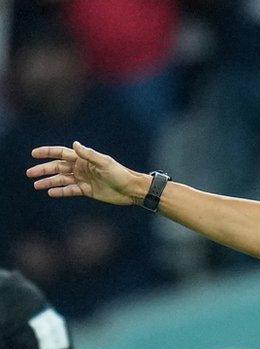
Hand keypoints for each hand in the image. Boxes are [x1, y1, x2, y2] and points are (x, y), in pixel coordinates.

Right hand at [26, 142, 145, 205]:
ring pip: (61, 179)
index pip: (62, 153)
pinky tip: (50, 193)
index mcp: (84, 159)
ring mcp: (83, 179)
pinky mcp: (87, 190)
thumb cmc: (120, 173)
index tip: (33, 153)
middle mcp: (81, 168)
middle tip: (29, 173)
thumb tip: (75, 144)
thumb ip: (89, 154)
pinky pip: (70, 190)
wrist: (130, 189)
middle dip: (43, 169)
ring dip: (49, 181)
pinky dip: (60, 191)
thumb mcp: (104, 163)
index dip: (47, 152)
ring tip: (36, 185)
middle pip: (58, 167)